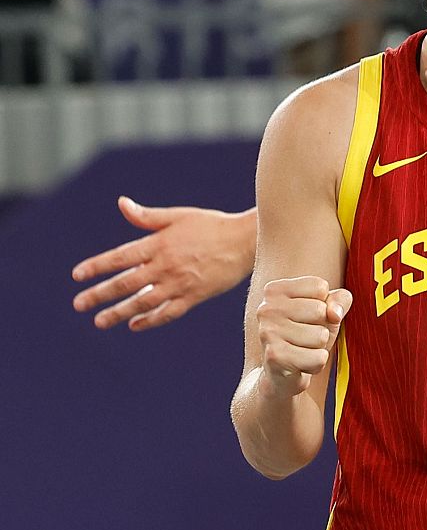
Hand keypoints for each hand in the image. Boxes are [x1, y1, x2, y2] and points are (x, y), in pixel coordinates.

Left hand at [72, 197, 254, 330]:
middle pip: (126, 284)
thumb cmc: (212, 225)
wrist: (246, 241)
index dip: (97, 267)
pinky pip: (168, 313)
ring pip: (143, 302)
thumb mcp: (179, 216)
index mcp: (159, 244)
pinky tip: (134, 325)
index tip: (77, 275)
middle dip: (100, 295)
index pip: (120, 258)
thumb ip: (148, 217)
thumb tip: (122, 204)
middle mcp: (166, 266)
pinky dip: (150, 321)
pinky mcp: (195, 296)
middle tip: (79, 304)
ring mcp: (180, 283)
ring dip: (119, 313)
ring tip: (100, 321)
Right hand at [255, 276, 351, 400]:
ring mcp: (267, 333)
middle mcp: (266, 309)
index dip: (324, 305)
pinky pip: (318, 358)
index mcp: (274, 290)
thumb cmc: (307, 335)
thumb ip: (340, 300)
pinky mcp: (275, 357)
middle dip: (322, 328)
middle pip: (321, 310)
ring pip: (321, 336)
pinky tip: (300, 365)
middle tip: (305, 338)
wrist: (282, 376)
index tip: (307, 317)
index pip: (320, 287)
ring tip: (301, 351)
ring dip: (318, 348)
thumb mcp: (328, 311)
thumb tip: (334, 313)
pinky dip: (316, 364)